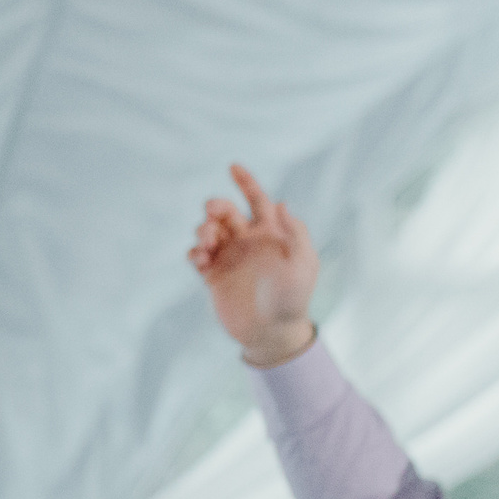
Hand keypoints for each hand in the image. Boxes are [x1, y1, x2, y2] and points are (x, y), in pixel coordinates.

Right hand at [188, 164, 317, 367]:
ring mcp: (229, 258)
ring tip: (207, 243)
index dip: (246, 182)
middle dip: (216, 207)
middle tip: (212, 214)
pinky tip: (201, 259)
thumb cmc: (293, 297)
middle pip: (226, 213)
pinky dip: (195, 253)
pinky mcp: (213, 277)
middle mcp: (247, 242)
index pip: (257, 200)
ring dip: (203, 230)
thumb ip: (295, 232)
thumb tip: (280, 204)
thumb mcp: (304, 263)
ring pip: (208, 232)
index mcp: (270, 233)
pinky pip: (197, 257)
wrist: (273, 332)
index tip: (232, 166)